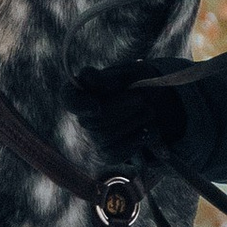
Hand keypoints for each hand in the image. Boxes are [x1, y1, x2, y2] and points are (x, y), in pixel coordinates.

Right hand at [71, 66, 191, 170]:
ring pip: (104, 137)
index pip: (68, 98)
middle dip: (120, 110)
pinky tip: (146, 130)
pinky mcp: (107, 152)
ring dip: (132, 123)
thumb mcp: (130, 73)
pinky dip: (135, 140)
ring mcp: (94, 136)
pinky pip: (114, 153)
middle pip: (91, 121)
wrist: (158, 102)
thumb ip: (108, 77)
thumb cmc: (139, 82)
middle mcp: (84, 115)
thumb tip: (87, 79)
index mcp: (84, 90)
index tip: (96, 106)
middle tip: (142, 99)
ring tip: (148, 111)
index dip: (79, 104)